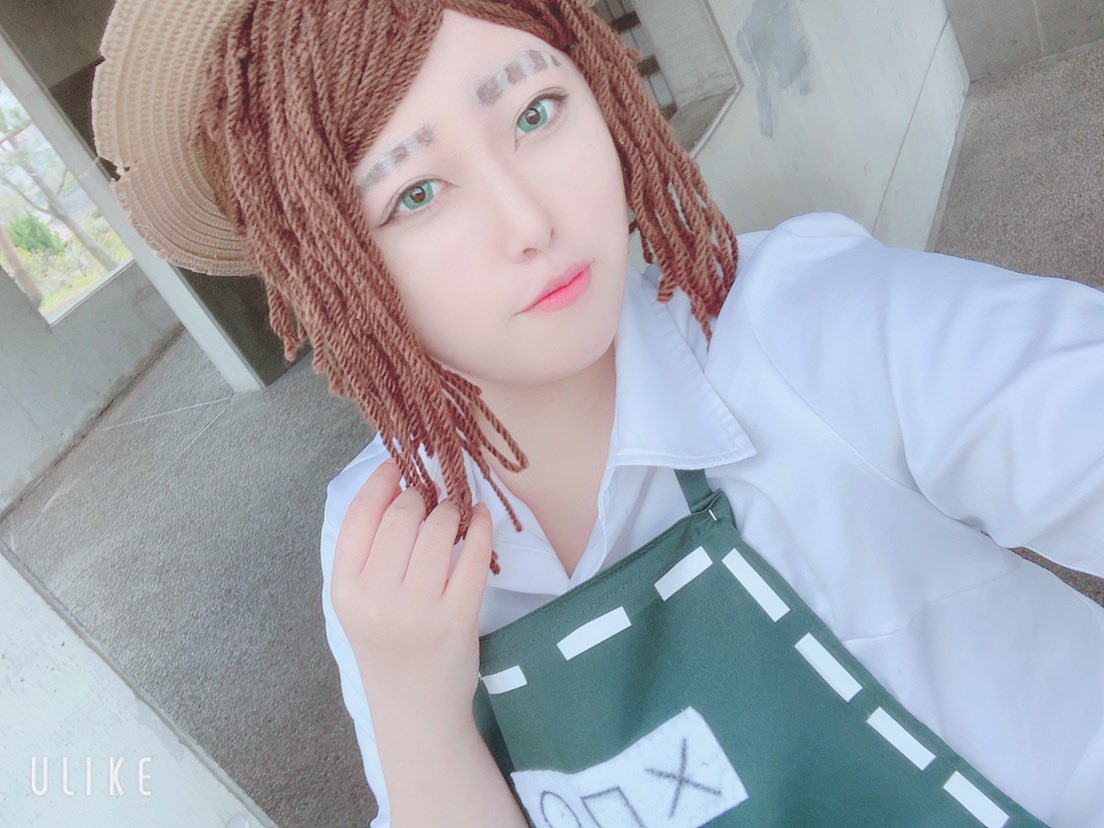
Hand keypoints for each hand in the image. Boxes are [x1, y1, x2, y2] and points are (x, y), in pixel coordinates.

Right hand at [331, 458, 493, 733]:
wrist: (415, 711)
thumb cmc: (387, 647)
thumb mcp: (358, 603)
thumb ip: (367, 551)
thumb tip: (394, 483)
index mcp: (345, 590)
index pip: (359, 517)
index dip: (380, 481)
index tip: (397, 466)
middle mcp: (377, 599)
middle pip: (402, 517)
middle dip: (420, 496)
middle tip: (431, 498)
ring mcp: (419, 610)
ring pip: (438, 529)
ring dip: (450, 511)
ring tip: (453, 515)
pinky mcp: (458, 618)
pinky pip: (473, 556)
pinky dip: (481, 528)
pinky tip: (482, 518)